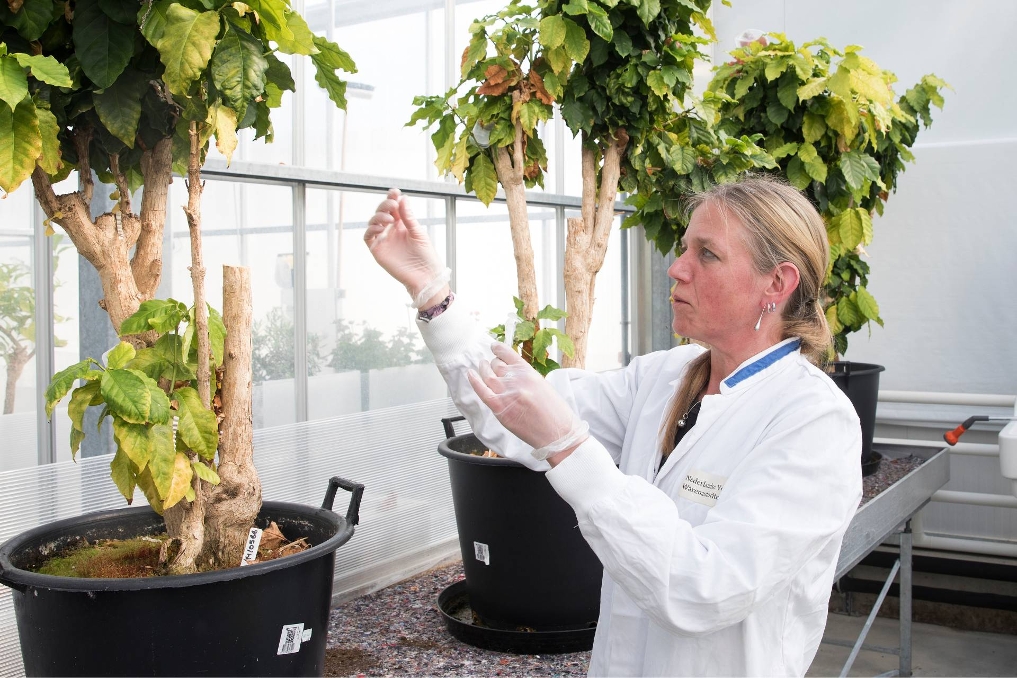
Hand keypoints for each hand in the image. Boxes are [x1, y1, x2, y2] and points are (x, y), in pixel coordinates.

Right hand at [364, 188, 447, 307]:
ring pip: (373, 222)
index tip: (395, 192)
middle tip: (393, 205)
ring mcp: (383, 240)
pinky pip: (368, 237)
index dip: (392, 198)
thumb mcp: (418, 233)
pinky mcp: (377, 250)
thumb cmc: (426, 256)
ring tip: (389, 219)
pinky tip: (380, 227)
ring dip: (378, 216)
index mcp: (403, 224)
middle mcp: (391, 230)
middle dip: (385, 205)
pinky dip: (371, 229)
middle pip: (382, 212)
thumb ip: (408, 217)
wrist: (425, 276)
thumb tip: (402, 198)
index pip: (394, 208)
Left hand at [468, 343, 588, 460]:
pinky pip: (482, 391)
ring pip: (488, 375)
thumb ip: (526, 378)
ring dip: (483, 369)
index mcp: (529, 373)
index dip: (498, 349)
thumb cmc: (556, 413)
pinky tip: (470, 374)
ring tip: (481, 366)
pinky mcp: (499, 408)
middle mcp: (516, 380)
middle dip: (493, 363)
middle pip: (496, 365)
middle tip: (491, 364)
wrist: (558, 434)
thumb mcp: (543, 386)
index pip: (508, 354)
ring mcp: (506, 394)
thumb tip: (512, 375)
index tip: (494, 347)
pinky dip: (475, 381)